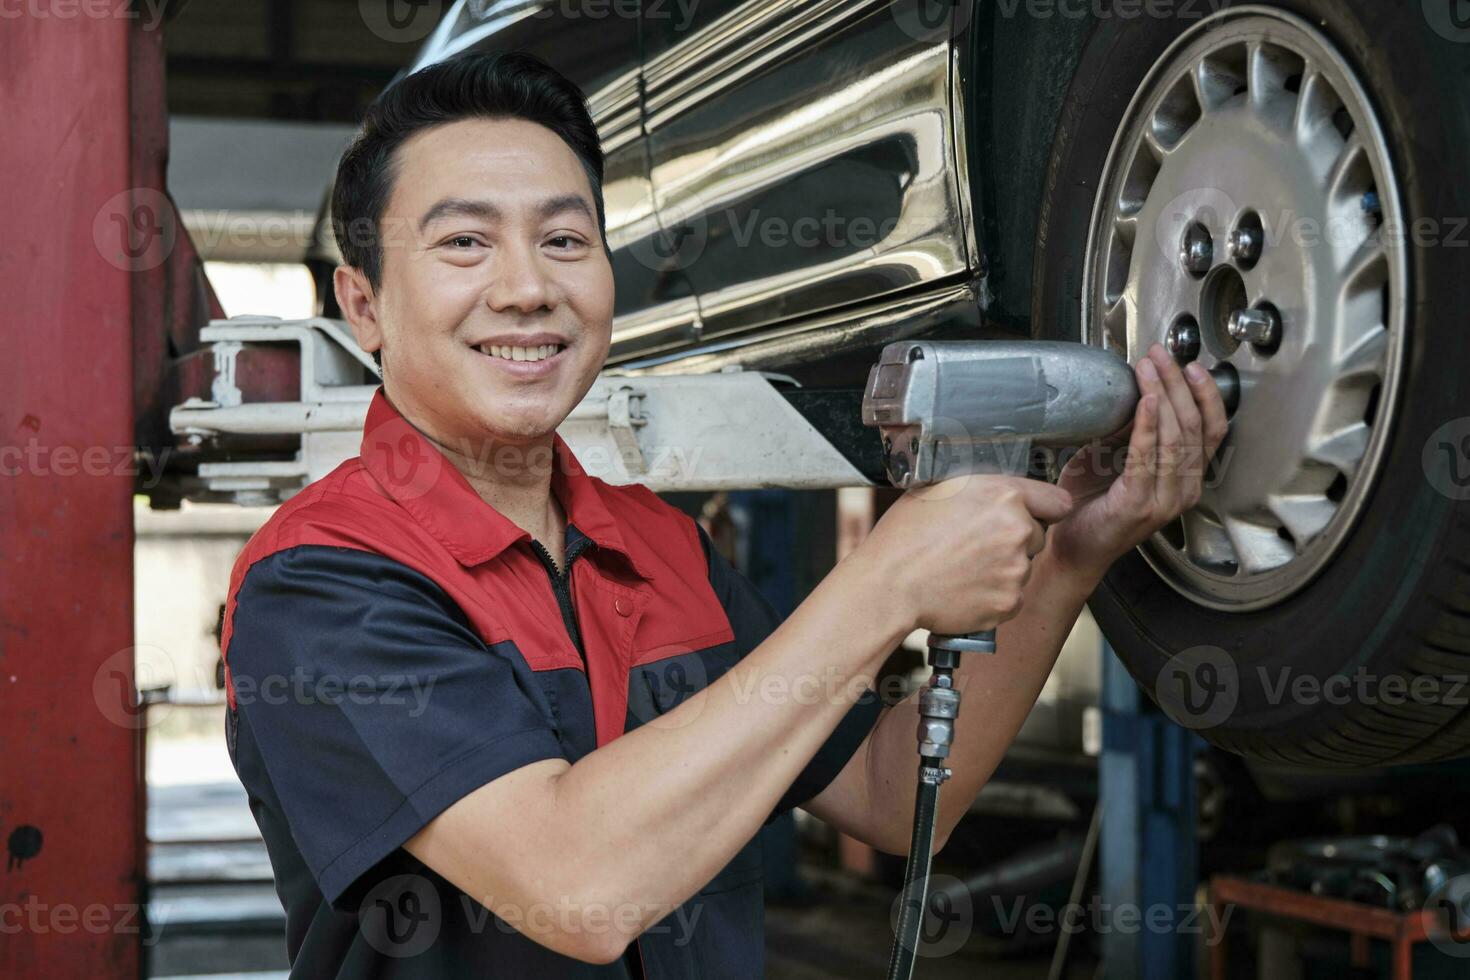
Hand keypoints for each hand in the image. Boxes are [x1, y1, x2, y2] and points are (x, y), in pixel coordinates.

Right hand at [861, 474, 1074, 635]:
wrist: (889, 585)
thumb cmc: (904, 537)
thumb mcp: (939, 490)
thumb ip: (980, 488)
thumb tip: (996, 490)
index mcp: (1004, 495)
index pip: (1058, 501)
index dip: (1042, 509)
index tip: (1032, 516)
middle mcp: (1018, 530)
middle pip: (1037, 536)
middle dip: (1014, 540)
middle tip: (976, 545)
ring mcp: (1017, 570)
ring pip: (1022, 567)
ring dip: (1002, 569)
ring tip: (962, 568)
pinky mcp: (1009, 602)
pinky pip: (1011, 597)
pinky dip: (993, 596)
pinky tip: (963, 588)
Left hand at [1047, 343, 1229, 582]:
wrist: (1072, 548)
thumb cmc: (1092, 505)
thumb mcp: (1116, 457)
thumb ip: (1131, 430)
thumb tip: (1136, 387)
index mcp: (1186, 478)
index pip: (1211, 429)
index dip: (1205, 394)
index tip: (1189, 363)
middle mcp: (1183, 490)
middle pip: (1194, 427)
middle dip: (1178, 384)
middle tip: (1160, 355)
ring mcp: (1165, 500)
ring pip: (1176, 438)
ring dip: (1162, 395)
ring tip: (1148, 368)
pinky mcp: (1139, 504)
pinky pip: (1148, 457)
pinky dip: (1148, 426)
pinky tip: (1146, 401)